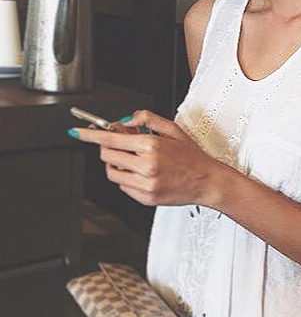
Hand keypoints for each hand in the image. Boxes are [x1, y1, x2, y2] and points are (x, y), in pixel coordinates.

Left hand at [71, 110, 224, 206]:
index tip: (78, 132)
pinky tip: (141, 172)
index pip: (111, 138)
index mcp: (151, 145)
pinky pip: (123, 186)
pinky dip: (126, 177)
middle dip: (106, 147)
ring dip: (115, 163)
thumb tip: (128, 118)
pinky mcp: (145, 198)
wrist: (206, 181)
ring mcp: (145, 184)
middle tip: (118, 142)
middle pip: (107, 155)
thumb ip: (148, 119)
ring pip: (112, 173)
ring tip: (131, 158)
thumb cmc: (191, 156)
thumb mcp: (173, 129)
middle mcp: (146, 165)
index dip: (90, 135)